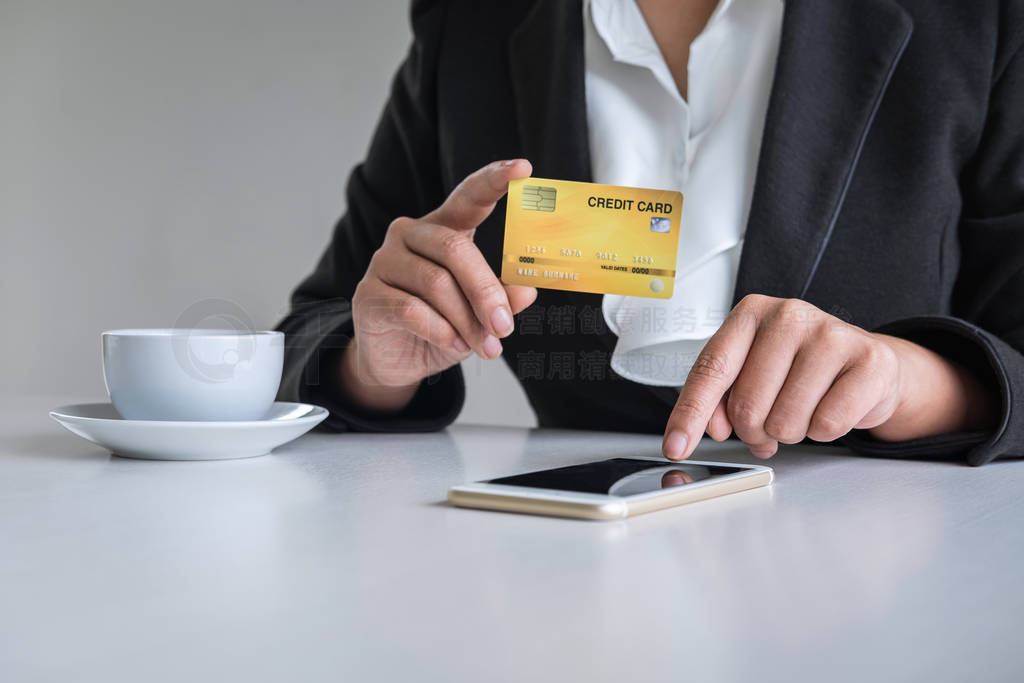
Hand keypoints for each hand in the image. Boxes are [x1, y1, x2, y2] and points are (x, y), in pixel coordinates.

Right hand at [340, 159, 537, 412]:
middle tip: (504, 325)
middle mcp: (410, 234)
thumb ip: (502, 297)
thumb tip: (527, 290)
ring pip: (436, 284)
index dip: (494, 180)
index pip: (468, 197)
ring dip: (467, 321)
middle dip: (485, 291)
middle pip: (455, 249)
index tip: (522, 168)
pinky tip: (454, 344)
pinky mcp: (367, 294)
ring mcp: (384, 262)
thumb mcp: (480, 313)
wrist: (397, 361)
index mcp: (443, 228)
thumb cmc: (442, 326)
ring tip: (485, 346)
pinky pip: (412, 309)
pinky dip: (441, 331)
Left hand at [662, 295, 995, 459]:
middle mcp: (788, 315)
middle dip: (754, 431)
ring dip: (791, 432)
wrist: (863, 363)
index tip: (676, 446)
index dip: (690, 414)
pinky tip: (831, 406)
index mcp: (750, 314)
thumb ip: (721, 398)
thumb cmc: (798, 367)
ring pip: (786, 421)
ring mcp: (831, 333)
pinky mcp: (868, 359)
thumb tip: (715, 428)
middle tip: (767, 425)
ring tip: (803, 409)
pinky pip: (828, 424)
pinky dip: (825, 430)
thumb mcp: (751, 372)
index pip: (711, 370)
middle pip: (747, 405)